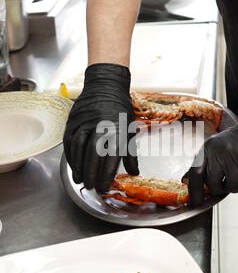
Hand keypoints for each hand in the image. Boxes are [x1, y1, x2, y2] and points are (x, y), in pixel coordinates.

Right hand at [63, 63, 138, 191]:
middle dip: (91, 173)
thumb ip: (130, 152)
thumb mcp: (129, 129)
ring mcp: (84, 122)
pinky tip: (72, 164)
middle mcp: (100, 126)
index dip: (106, 174)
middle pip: (93, 154)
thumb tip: (134, 172)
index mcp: (117, 130)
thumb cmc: (120, 109)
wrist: (106, 85)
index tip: (104, 186)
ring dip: (78, 166)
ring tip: (79, 179)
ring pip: (79, 148)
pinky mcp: (73, 120)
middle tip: (90, 186)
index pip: (111, 157)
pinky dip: (70, 154)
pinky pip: (69, 140)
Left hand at [186, 116, 237, 205]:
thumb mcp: (215, 146)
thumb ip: (202, 163)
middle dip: (219, 188)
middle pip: (213, 185)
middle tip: (226, 180)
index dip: (194, 190)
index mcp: (209, 147)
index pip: (196, 172)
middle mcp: (222, 152)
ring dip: (236, 186)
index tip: (195, 203)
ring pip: (232, 188)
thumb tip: (185, 181)